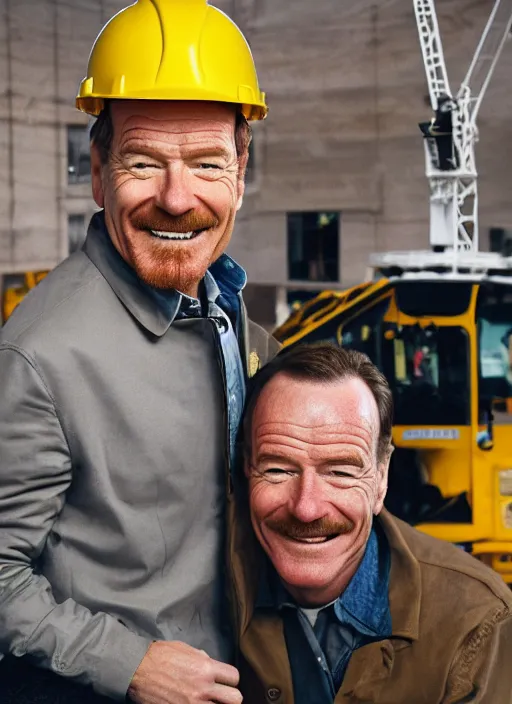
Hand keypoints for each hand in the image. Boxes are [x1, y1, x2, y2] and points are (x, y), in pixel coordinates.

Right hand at [127, 640, 241, 703]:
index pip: (234, 677)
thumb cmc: (159, 655)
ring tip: (210, 703)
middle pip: (235, 699)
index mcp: (206, 667)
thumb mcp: (186, 649)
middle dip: (230, 698)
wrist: (137, 669)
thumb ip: (202, 658)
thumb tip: (211, 665)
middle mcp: (203, 687)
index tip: (225, 682)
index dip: (230, 680)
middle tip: (222, 697)